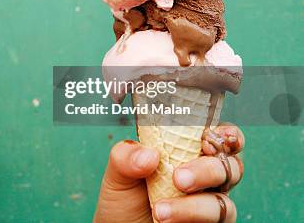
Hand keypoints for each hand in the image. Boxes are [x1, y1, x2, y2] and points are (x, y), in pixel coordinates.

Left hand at [93, 123, 244, 222]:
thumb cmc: (124, 198)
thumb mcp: (118, 173)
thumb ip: (126, 157)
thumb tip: (150, 154)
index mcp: (189, 153)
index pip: (219, 138)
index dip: (226, 135)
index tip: (209, 138)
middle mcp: (206, 177)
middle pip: (230, 167)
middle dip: (207, 170)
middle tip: (179, 179)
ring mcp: (210, 204)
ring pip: (223, 201)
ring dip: (194, 205)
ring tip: (160, 209)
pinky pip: (218, 222)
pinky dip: (191, 217)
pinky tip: (164, 218)